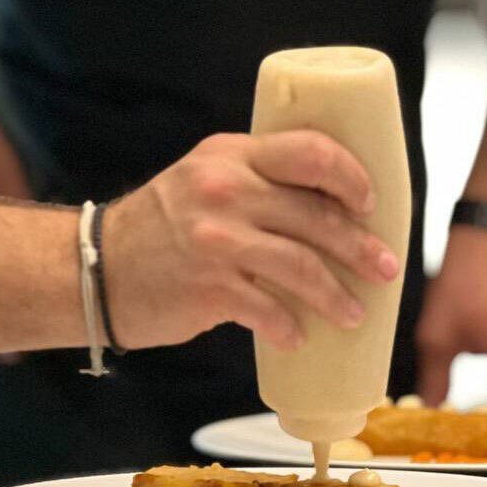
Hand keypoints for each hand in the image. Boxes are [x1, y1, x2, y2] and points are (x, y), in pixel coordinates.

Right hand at [104, 130, 400, 351]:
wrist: (98, 267)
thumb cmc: (162, 223)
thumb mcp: (203, 177)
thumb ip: (254, 180)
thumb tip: (328, 208)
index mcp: (231, 154)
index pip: (309, 152)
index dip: (351, 177)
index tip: (370, 203)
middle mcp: (225, 188)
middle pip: (316, 214)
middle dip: (361, 246)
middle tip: (388, 268)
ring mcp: (215, 237)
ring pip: (301, 264)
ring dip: (338, 294)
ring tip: (354, 311)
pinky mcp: (207, 285)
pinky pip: (268, 308)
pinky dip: (291, 325)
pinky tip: (299, 335)